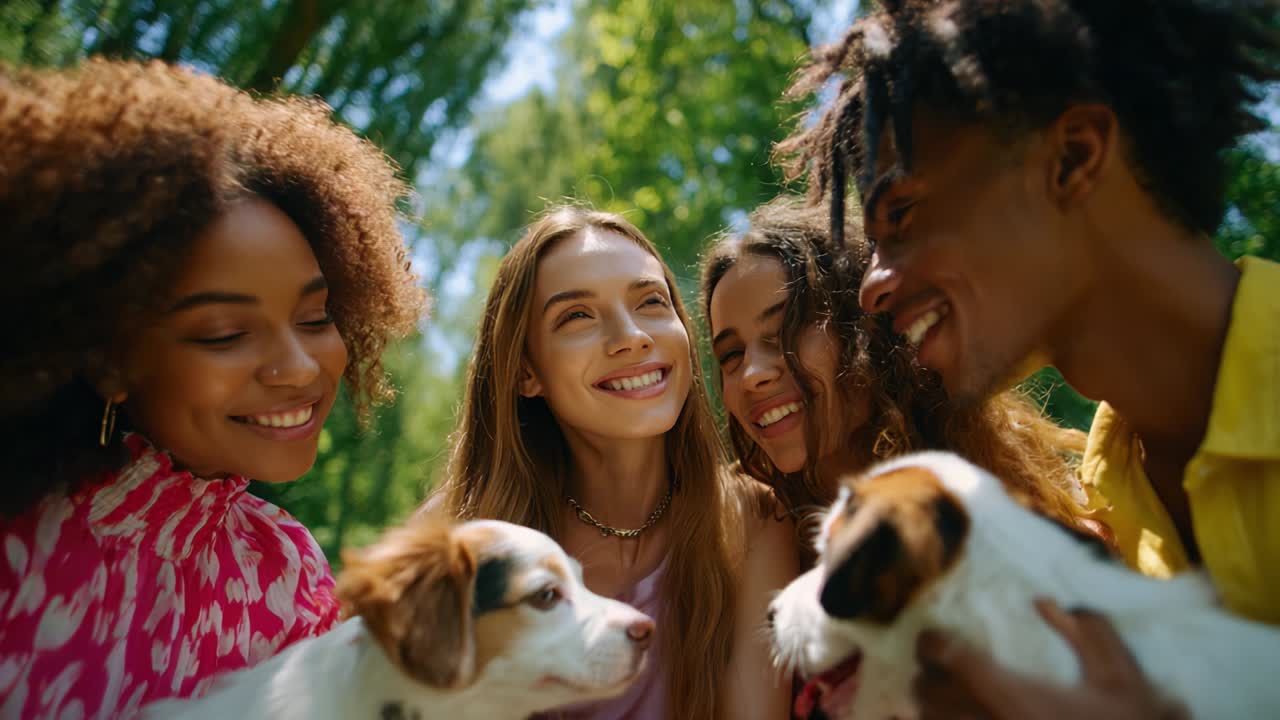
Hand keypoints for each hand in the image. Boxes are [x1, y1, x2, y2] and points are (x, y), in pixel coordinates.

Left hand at [912, 599, 1187, 719]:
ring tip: (950, 700)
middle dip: (929, 677)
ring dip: (932, 709)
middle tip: (943, 668)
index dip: (933, 643)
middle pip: (925, 694)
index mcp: (1010, 695)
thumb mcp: (1120, 678)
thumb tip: (1046, 603)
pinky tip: (964, 719)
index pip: (946, 657)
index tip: (938, 636)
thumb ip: (1090, 633)